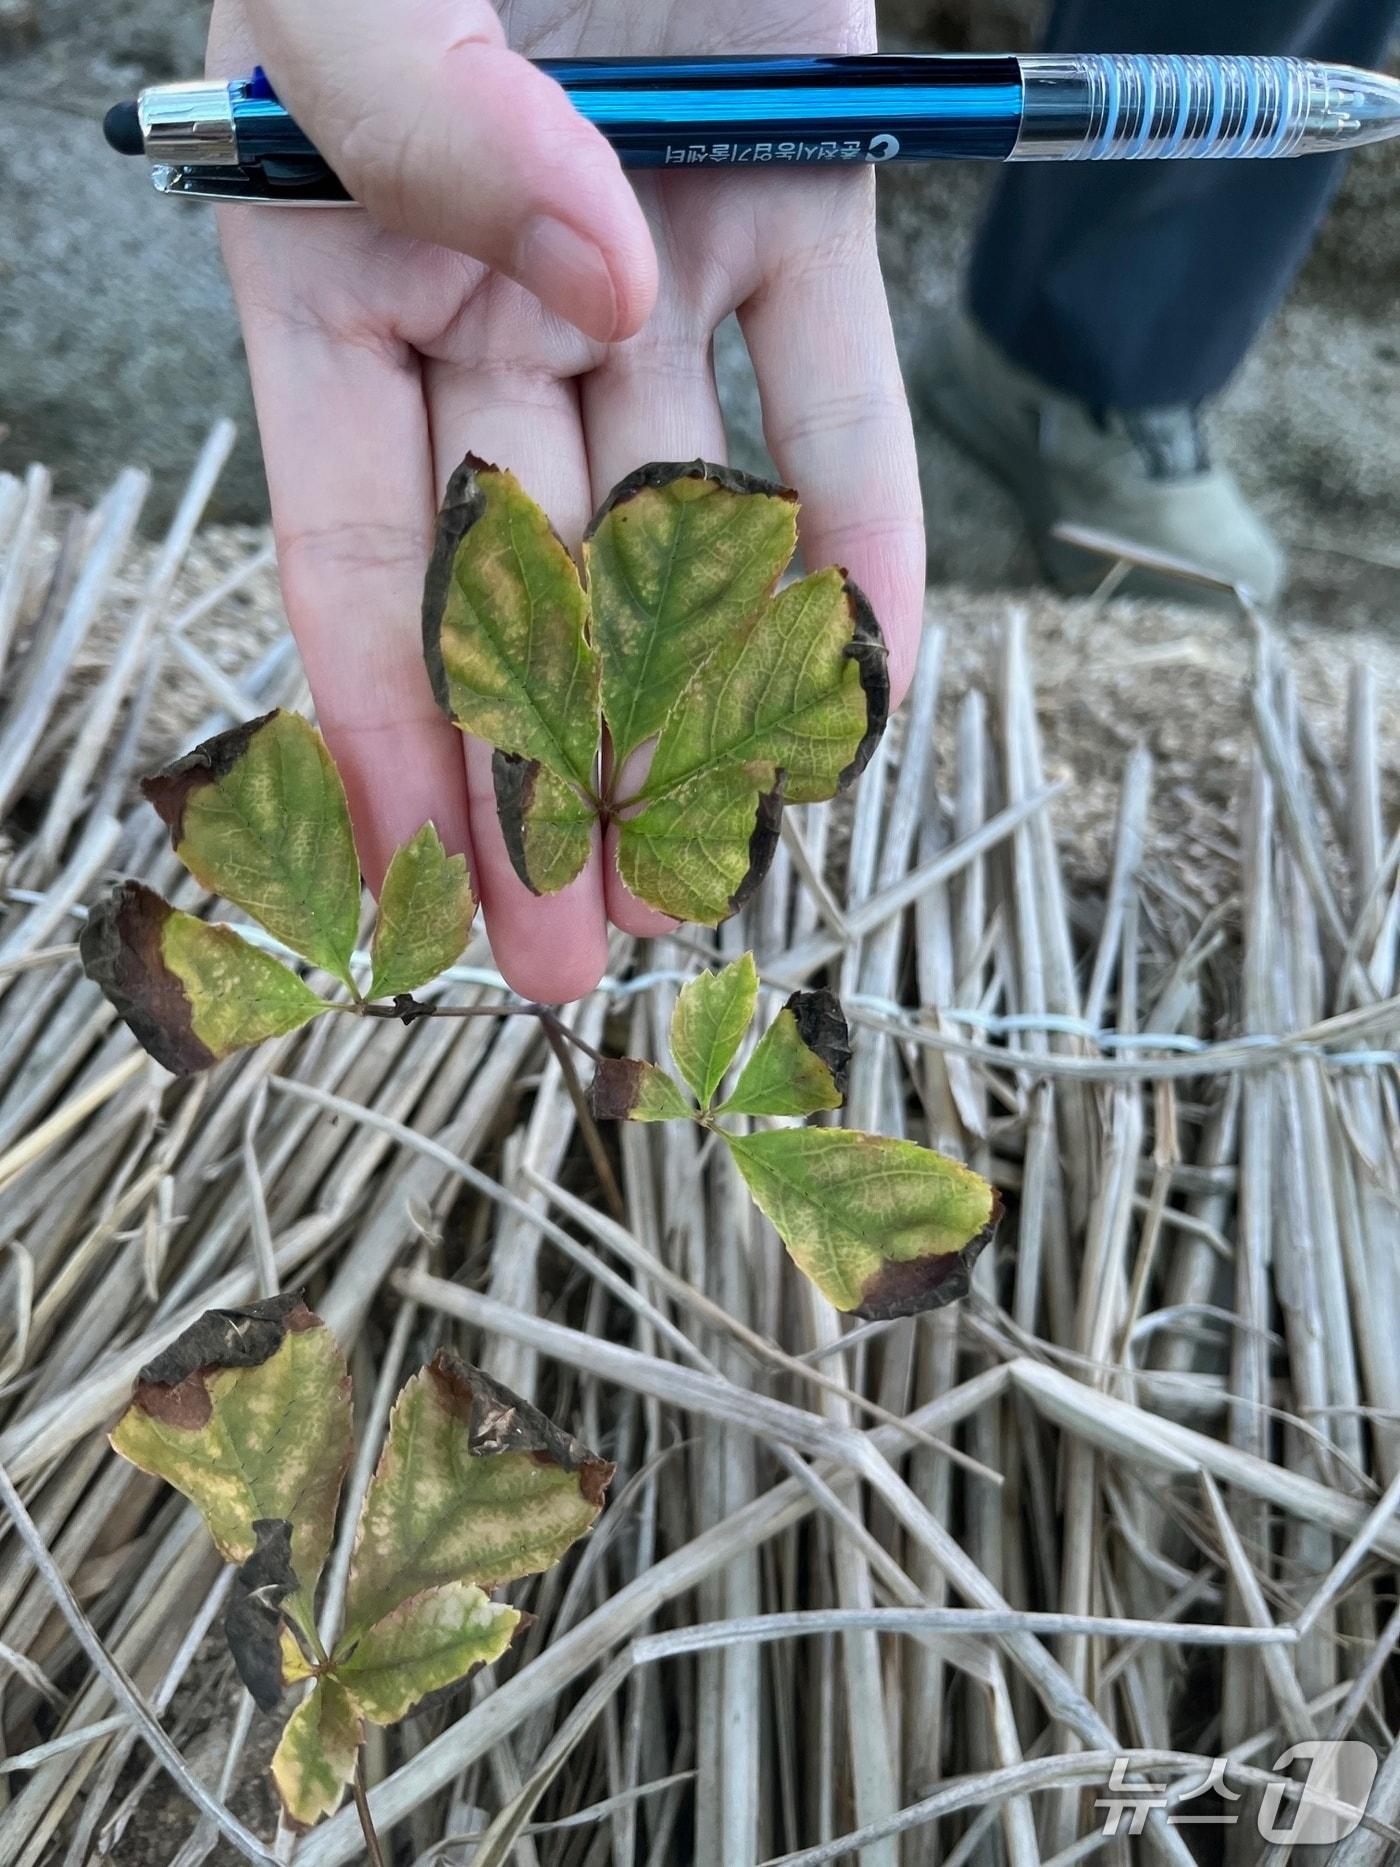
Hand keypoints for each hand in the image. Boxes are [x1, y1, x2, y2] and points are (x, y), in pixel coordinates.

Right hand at [210, 0, 922, 1001]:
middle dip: (541, 777)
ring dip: (694, 702)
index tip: (417, 896)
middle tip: (567, 959)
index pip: (349, 555)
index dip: (385, 734)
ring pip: (677, 521)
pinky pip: (837, 394)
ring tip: (707, 879)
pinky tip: (866, 690)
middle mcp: (485, 292)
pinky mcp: (801, 194)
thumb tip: (590, 288)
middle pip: (520, 582)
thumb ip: (419, 130)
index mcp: (327, 269)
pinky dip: (859, 530)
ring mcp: (651, 251)